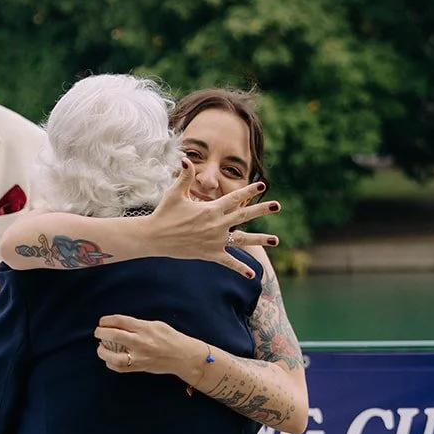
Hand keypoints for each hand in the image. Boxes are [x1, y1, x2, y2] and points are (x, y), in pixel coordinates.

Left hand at [94, 315, 195, 375]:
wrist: (183, 356)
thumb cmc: (170, 338)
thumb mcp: (156, 325)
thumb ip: (138, 325)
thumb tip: (120, 325)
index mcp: (145, 328)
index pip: (120, 321)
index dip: (107, 320)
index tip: (102, 321)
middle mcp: (141, 342)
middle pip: (114, 336)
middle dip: (101, 333)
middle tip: (98, 332)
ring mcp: (139, 357)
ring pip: (114, 357)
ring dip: (103, 352)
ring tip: (101, 348)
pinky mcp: (140, 367)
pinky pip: (120, 368)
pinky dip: (111, 363)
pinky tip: (109, 359)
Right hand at [141, 163, 279, 276]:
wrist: (155, 237)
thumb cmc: (164, 213)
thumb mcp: (175, 192)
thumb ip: (185, 176)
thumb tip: (185, 159)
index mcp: (211, 209)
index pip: (235, 198)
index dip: (249, 190)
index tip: (262, 186)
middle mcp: (217, 225)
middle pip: (244, 215)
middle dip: (262, 210)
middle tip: (277, 206)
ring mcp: (215, 241)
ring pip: (243, 240)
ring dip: (261, 239)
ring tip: (276, 240)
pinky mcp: (210, 254)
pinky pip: (229, 262)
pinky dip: (240, 268)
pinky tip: (252, 275)